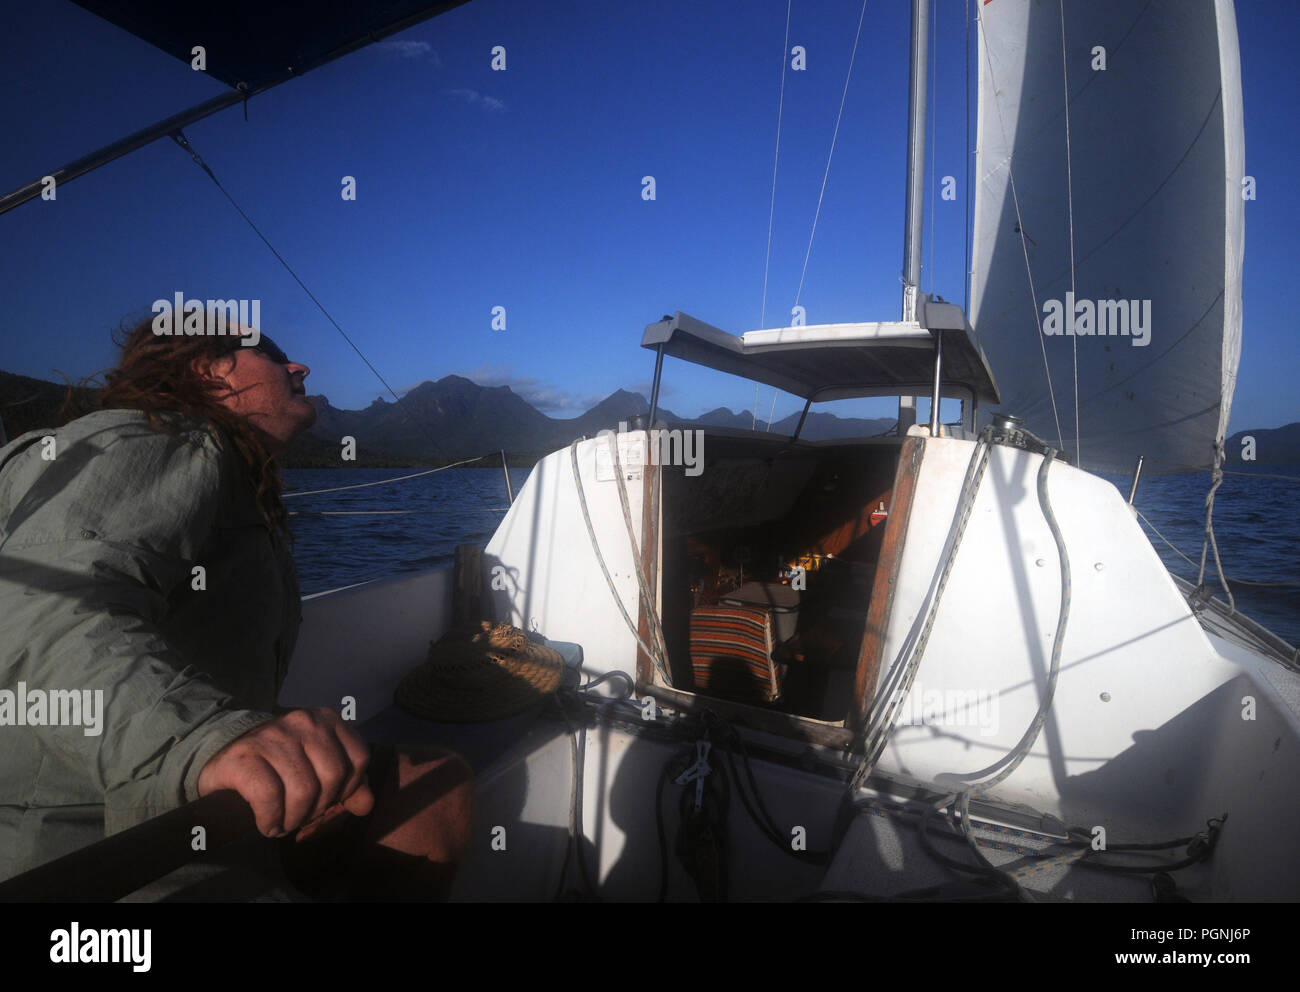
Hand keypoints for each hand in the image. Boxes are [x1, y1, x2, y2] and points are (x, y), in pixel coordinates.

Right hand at [197, 707, 374, 836]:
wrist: (223, 756)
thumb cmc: (279, 766)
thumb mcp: (318, 768)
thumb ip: (348, 784)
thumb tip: (366, 805)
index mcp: (327, 720)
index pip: (358, 759)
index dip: (347, 789)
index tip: (327, 800)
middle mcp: (302, 721)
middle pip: (332, 777)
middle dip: (319, 807)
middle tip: (301, 816)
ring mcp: (272, 736)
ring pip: (303, 790)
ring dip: (293, 818)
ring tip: (283, 822)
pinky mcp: (243, 756)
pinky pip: (269, 797)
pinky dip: (270, 820)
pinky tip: (266, 823)